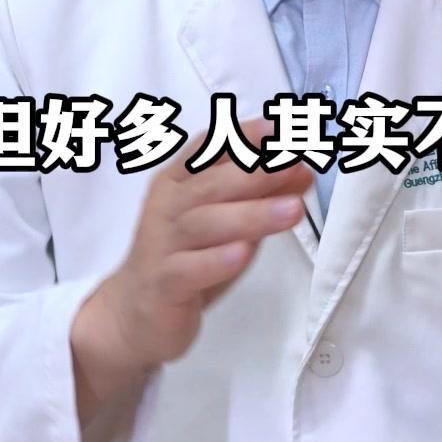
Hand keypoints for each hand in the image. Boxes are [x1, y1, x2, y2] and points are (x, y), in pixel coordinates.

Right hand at [84, 115, 313, 376]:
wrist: (137, 313)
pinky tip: (242, 254)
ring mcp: (162, 244)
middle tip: (295, 165)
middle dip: (256, 172)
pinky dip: (216, 260)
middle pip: (211, 184)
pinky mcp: (164, 283)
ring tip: (292, 211)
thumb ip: (261, 195)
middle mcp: (167, 206)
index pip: (208, 149)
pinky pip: (189, 269)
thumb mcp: (228, 222)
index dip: (243, 136)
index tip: (280, 128)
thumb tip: (305, 169)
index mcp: (178, 181)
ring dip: (251, 215)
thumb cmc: (187, 256)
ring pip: (205, 224)